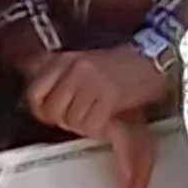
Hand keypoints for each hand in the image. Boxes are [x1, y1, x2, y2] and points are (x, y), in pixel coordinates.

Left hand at [22, 44, 165, 146]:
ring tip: (100, 115)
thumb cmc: (121, 67)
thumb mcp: (84, 66)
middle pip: (52, 112)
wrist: (154, 58)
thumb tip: (33, 86)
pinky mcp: (109, 94)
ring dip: (86, 125)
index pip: (34, 94)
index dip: (44, 111)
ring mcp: (90, 80)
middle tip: (85, 116)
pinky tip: (111, 117)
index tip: (59, 114)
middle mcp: (74, 68)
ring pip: (72, 121)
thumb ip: (57, 78)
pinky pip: (92, 125)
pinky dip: (101, 128)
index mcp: (64, 60)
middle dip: (67, 121)